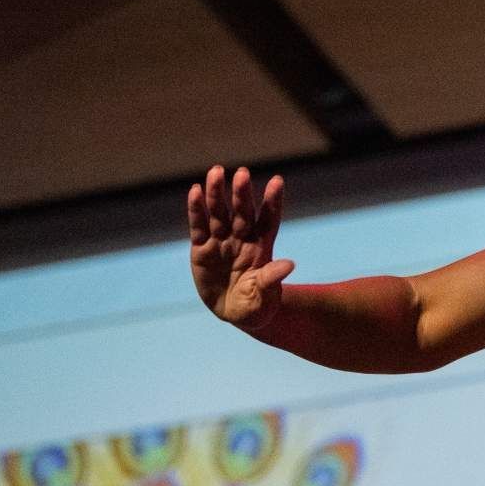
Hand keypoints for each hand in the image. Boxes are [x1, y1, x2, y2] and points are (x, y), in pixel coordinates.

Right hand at [188, 165, 292, 330]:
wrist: (233, 313)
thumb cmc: (257, 305)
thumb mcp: (264, 296)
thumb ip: (271, 279)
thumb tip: (289, 265)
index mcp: (262, 247)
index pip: (269, 220)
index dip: (272, 202)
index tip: (278, 181)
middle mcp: (242, 238)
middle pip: (242, 212)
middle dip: (242, 194)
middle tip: (243, 173)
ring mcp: (221, 241)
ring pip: (219, 213)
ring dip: (217, 193)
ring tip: (216, 172)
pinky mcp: (201, 248)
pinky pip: (198, 226)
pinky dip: (196, 209)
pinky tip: (195, 191)